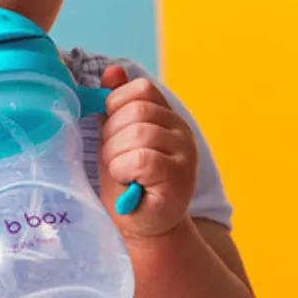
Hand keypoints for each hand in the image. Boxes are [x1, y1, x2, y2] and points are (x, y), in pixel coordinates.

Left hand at [99, 66, 197, 240]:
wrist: (143, 226)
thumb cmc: (127, 181)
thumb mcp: (115, 138)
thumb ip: (116, 107)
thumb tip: (113, 71)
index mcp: (166, 116)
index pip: (141, 89)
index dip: (117, 107)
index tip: (114, 134)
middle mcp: (181, 131)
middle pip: (137, 111)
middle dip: (112, 136)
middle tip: (116, 161)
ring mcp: (185, 153)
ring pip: (138, 134)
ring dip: (116, 156)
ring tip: (122, 173)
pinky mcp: (179, 177)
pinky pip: (142, 159)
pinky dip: (125, 170)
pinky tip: (129, 182)